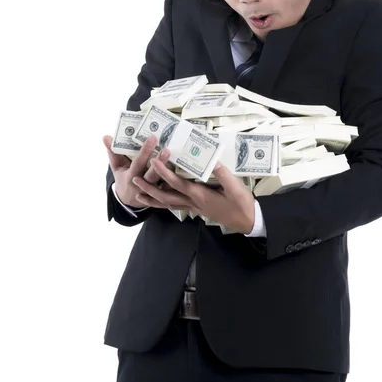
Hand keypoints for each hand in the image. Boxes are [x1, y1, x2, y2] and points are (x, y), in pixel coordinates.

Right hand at [102, 134, 190, 212]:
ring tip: (179, 158)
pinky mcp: (164, 195)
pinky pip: (172, 189)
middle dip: (160, 162)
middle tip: (168, 149)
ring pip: (164, 183)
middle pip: (153, 175)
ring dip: (171, 172)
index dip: (145, 152)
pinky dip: (179, 181)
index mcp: (131, 177)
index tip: (153, 138)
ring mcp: (155, 191)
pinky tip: (187, 169)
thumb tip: (106, 136)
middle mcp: (143, 185)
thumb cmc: (124, 178)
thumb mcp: (116, 167)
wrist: (129, 200)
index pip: (138, 163)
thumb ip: (113, 153)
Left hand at [131, 148, 255, 233]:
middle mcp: (193, 202)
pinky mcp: (197, 209)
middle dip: (149, 188)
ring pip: (168, 204)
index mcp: (200, 195)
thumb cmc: (241, 203)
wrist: (247, 220)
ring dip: (152, 199)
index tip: (154, 162)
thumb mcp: (235, 187)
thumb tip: (212, 160)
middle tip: (134, 179)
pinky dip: (164, 203)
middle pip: (166, 196)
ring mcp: (194, 207)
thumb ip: (223, 174)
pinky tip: (158, 200)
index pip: (178, 183)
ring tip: (138, 194)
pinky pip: (175, 206)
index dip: (164, 173)